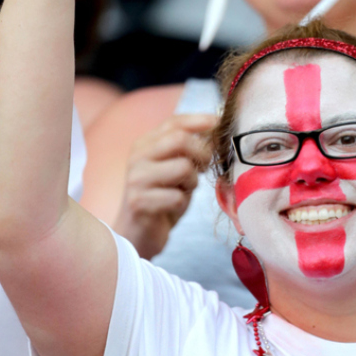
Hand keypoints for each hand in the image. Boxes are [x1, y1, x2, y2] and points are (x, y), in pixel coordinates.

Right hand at [114, 114, 215, 259]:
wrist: (136, 234)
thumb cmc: (162, 198)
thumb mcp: (174, 168)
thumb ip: (187, 149)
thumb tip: (217, 130)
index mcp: (145, 143)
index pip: (174, 122)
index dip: (199, 120)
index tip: (220, 123)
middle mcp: (137, 156)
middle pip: (180, 139)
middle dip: (202, 152)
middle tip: (205, 167)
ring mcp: (136, 178)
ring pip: (183, 167)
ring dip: (192, 182)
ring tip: (184, 190)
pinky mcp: (138, 202)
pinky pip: (177, 196)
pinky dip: (182, 203)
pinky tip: (173, 207)